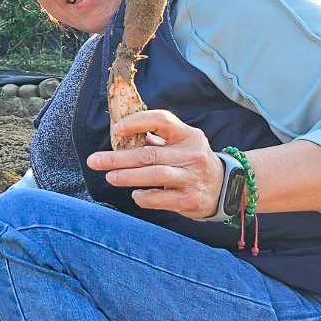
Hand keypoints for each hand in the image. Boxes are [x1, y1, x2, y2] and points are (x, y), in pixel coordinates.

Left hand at [86, 109, 222, 218]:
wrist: (225, 188)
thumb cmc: (190, 162)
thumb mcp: (181, 144)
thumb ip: (155, 139)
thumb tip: (118, 134)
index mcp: (188, 135)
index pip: (163, 120)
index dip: (138, 122)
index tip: (116, 129)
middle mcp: (192, 154)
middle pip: (150, 153)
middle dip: (118, 158)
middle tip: (95, 160)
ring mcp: (192, 177)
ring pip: (155, 175)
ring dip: (128, 177)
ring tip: (109, 177)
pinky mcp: (190, 199)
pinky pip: (160, 199)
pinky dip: (144, 197)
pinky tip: (135, 194)